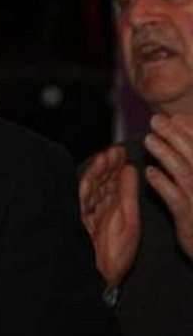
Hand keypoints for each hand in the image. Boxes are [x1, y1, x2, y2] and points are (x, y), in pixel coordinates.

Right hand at [78, 144, 139, 288]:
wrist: (101, 277)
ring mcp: (85, 214)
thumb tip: (130, 169)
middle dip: (107, 166)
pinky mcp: (77, 220)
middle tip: (115, 151)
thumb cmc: (116, 254)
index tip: (122, 153)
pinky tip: (93, 174)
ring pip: (90, 188)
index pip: (111, 183)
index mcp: (109, 208)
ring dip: (98, 172)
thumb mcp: (129, 219)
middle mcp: (95, 208)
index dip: (116, 167)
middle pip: (100, 182)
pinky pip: (82, 200)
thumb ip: (128, 194)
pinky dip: (87, 186)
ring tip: (107, 156)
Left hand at [145, 113, 192, 262]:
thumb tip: (181, 130)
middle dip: (176, 135)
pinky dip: (163, 184)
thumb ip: (192, 160)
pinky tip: (150, 173)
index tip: (175, 117)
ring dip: (166, 154)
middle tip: (156, 120)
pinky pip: (176, 198)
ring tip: (149, 140)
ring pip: (185, 173)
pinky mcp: (189, 218)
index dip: (190, 131)